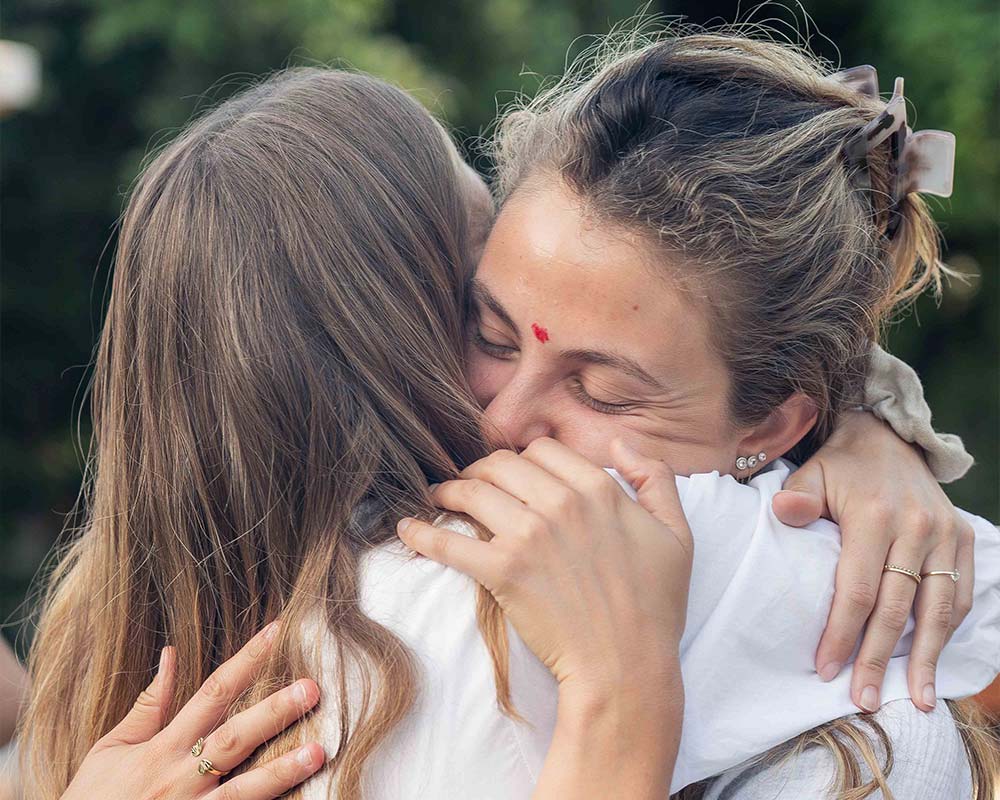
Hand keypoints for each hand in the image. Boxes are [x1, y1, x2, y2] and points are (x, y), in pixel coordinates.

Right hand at [61, 622, 324, 799]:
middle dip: (274, 712)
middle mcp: (179, 778)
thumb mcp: (110, 750)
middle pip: (234, 738)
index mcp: (161, 748)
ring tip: (319, 751)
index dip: (246, 660)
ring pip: (244, 790)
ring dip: (282, 770)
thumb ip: (147, 706)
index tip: (278, 631)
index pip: (212, 693)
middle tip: (312, 689)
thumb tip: (171, 655)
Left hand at [395, 437, 692, 701]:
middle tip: (470, 483)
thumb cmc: (654, 605)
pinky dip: (422, 532)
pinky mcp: (502, 572)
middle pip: (501, 462)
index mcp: (599, 488)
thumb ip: (655, 477)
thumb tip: (622, 442)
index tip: (512, 473)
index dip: (524, 457)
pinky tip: (405, 528)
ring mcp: (529, 536)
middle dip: (481, 468)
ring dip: (450, 489)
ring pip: (473, 490)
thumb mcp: (676, 533)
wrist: (626, 668)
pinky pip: (450, 541)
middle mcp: (561, 503)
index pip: (543, 449)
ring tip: (439, 497)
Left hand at [772, 412, 973, 713]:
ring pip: (937, 608)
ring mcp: (944, 534)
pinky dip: (947, 629)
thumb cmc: (839, 465)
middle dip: (879, 659)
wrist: (886, 436)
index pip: (857, 591)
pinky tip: (934, 660)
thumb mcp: (811, 472)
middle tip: (866, 700)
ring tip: (918, 699)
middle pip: (897, 609)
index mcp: (874, 516)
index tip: (826, 670)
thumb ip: (798, 497)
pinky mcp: (963, 538)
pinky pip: (959, 594)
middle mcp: (916, 528)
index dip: (842, 634)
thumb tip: (784, 511)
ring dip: (927, 658)